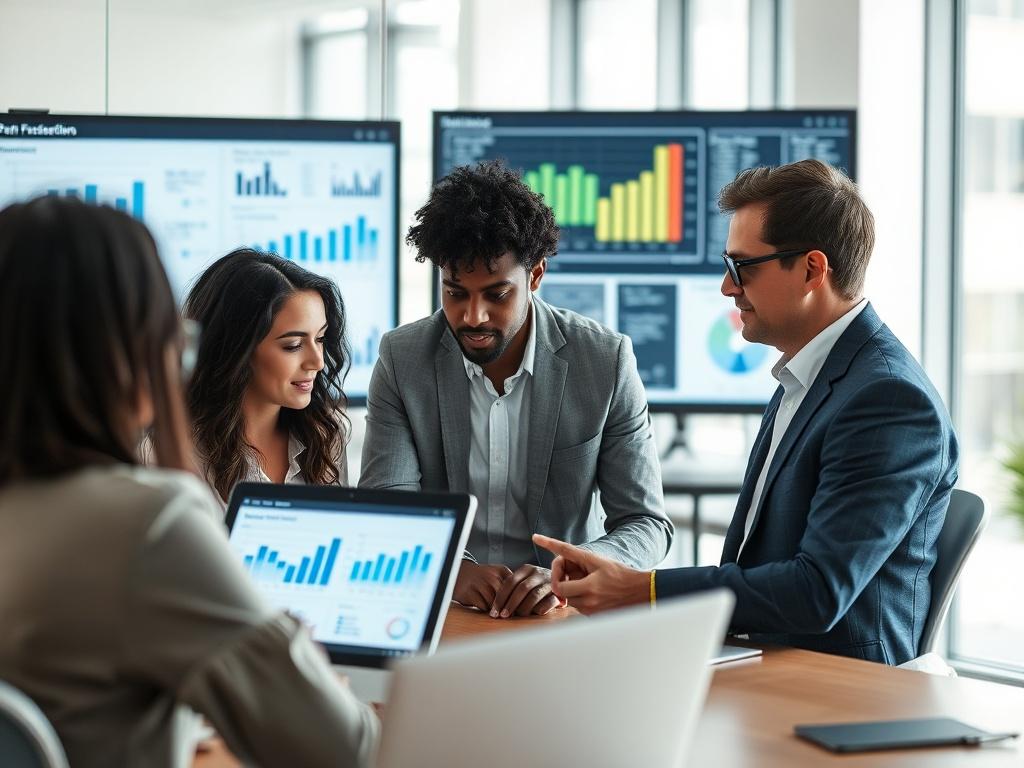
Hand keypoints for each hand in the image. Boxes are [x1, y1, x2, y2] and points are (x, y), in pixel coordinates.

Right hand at [453, 561, 512, 610]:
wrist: (460, 573)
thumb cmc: (483, 579)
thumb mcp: (498, 576)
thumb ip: (510, 586)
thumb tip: (523, 605)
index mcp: (502, 571)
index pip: (515, 588)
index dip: (517, 601)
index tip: (518, 610)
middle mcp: (491, 575)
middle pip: (505, 597)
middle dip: (507, 608)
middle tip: (507, 615)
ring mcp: (479, 582)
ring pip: (494, 603)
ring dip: (495, 610)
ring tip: (495, 611)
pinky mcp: (468, 592)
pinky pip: (482, 606)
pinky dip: (484, 609)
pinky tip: (483, 606)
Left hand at [489, 564, 566, 617]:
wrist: (562, 580)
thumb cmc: (536, 585)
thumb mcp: (524, 581)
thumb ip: (512, 590)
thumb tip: (494, 608)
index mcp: (526, 569)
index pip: (510, 582)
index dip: (500, 598)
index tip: (494, 611)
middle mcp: (537, 573)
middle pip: (521, 588)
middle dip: (510, 604)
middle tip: (503, 616)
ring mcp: (549, 582)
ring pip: (534, 595)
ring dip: (523, 608)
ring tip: (517, 617)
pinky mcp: (559, 592)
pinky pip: (550, 601)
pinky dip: (542, 608)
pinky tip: (535, 614)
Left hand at [531, 534, 649, 614]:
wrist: (640, 592)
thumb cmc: (620, 573)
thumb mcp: (598, 561)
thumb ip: (576, 556)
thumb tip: (558, 553)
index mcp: (589, 587)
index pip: (558, 583)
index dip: (549, 570)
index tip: (537, 545)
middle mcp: (588, 601)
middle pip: (560, 590)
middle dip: (561, 579)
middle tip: (570, 570)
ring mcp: (590, 610)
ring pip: (567, 598)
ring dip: (570, 587)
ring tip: (585, 578)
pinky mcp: (593, 616)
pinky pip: (576, 604)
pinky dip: (578, 595)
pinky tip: (590, 588)